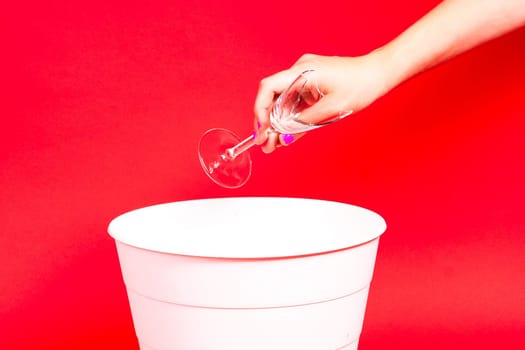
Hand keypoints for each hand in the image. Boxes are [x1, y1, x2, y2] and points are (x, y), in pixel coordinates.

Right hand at [253, 52, 389, 152]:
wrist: (378, 74)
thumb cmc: (360, 86)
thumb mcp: (332, 109)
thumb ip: (305, 123)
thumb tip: (284, 137)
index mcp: (303, 71)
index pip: (268, 87)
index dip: (260, 109)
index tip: (262, 129)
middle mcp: (300, 70)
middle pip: (272, 95)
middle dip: (266, 121)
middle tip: (265, 143)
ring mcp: (304, 75)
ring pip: (281, 100)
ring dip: (276, 121)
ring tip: (274, 143)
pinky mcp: (310, 83)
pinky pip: (293, 100)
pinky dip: (288, 116)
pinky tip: (286, 133)